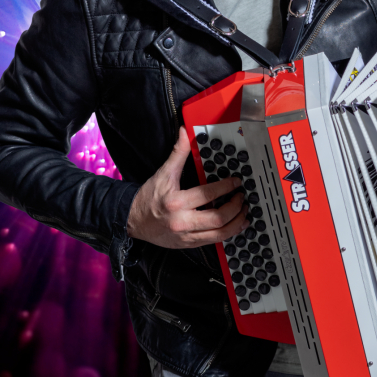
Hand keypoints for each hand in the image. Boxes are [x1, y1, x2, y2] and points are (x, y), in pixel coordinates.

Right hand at [127, 126, 249, 248]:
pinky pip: (213, 241)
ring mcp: (186, 236)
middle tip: (242, 197)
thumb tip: (185, 132)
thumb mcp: (163, 174)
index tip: (236, 182)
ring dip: (236, 223)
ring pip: (219, 234)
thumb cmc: (149, 197)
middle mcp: (182, 222)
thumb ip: (178, 153)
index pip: (208, 194)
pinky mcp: (188, 244)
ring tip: (244, 212)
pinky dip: (228, 233)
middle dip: (235, 207)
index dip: (227, 187)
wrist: (133, 221)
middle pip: (218, 218)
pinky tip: (235, 225)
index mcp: (176, 202)